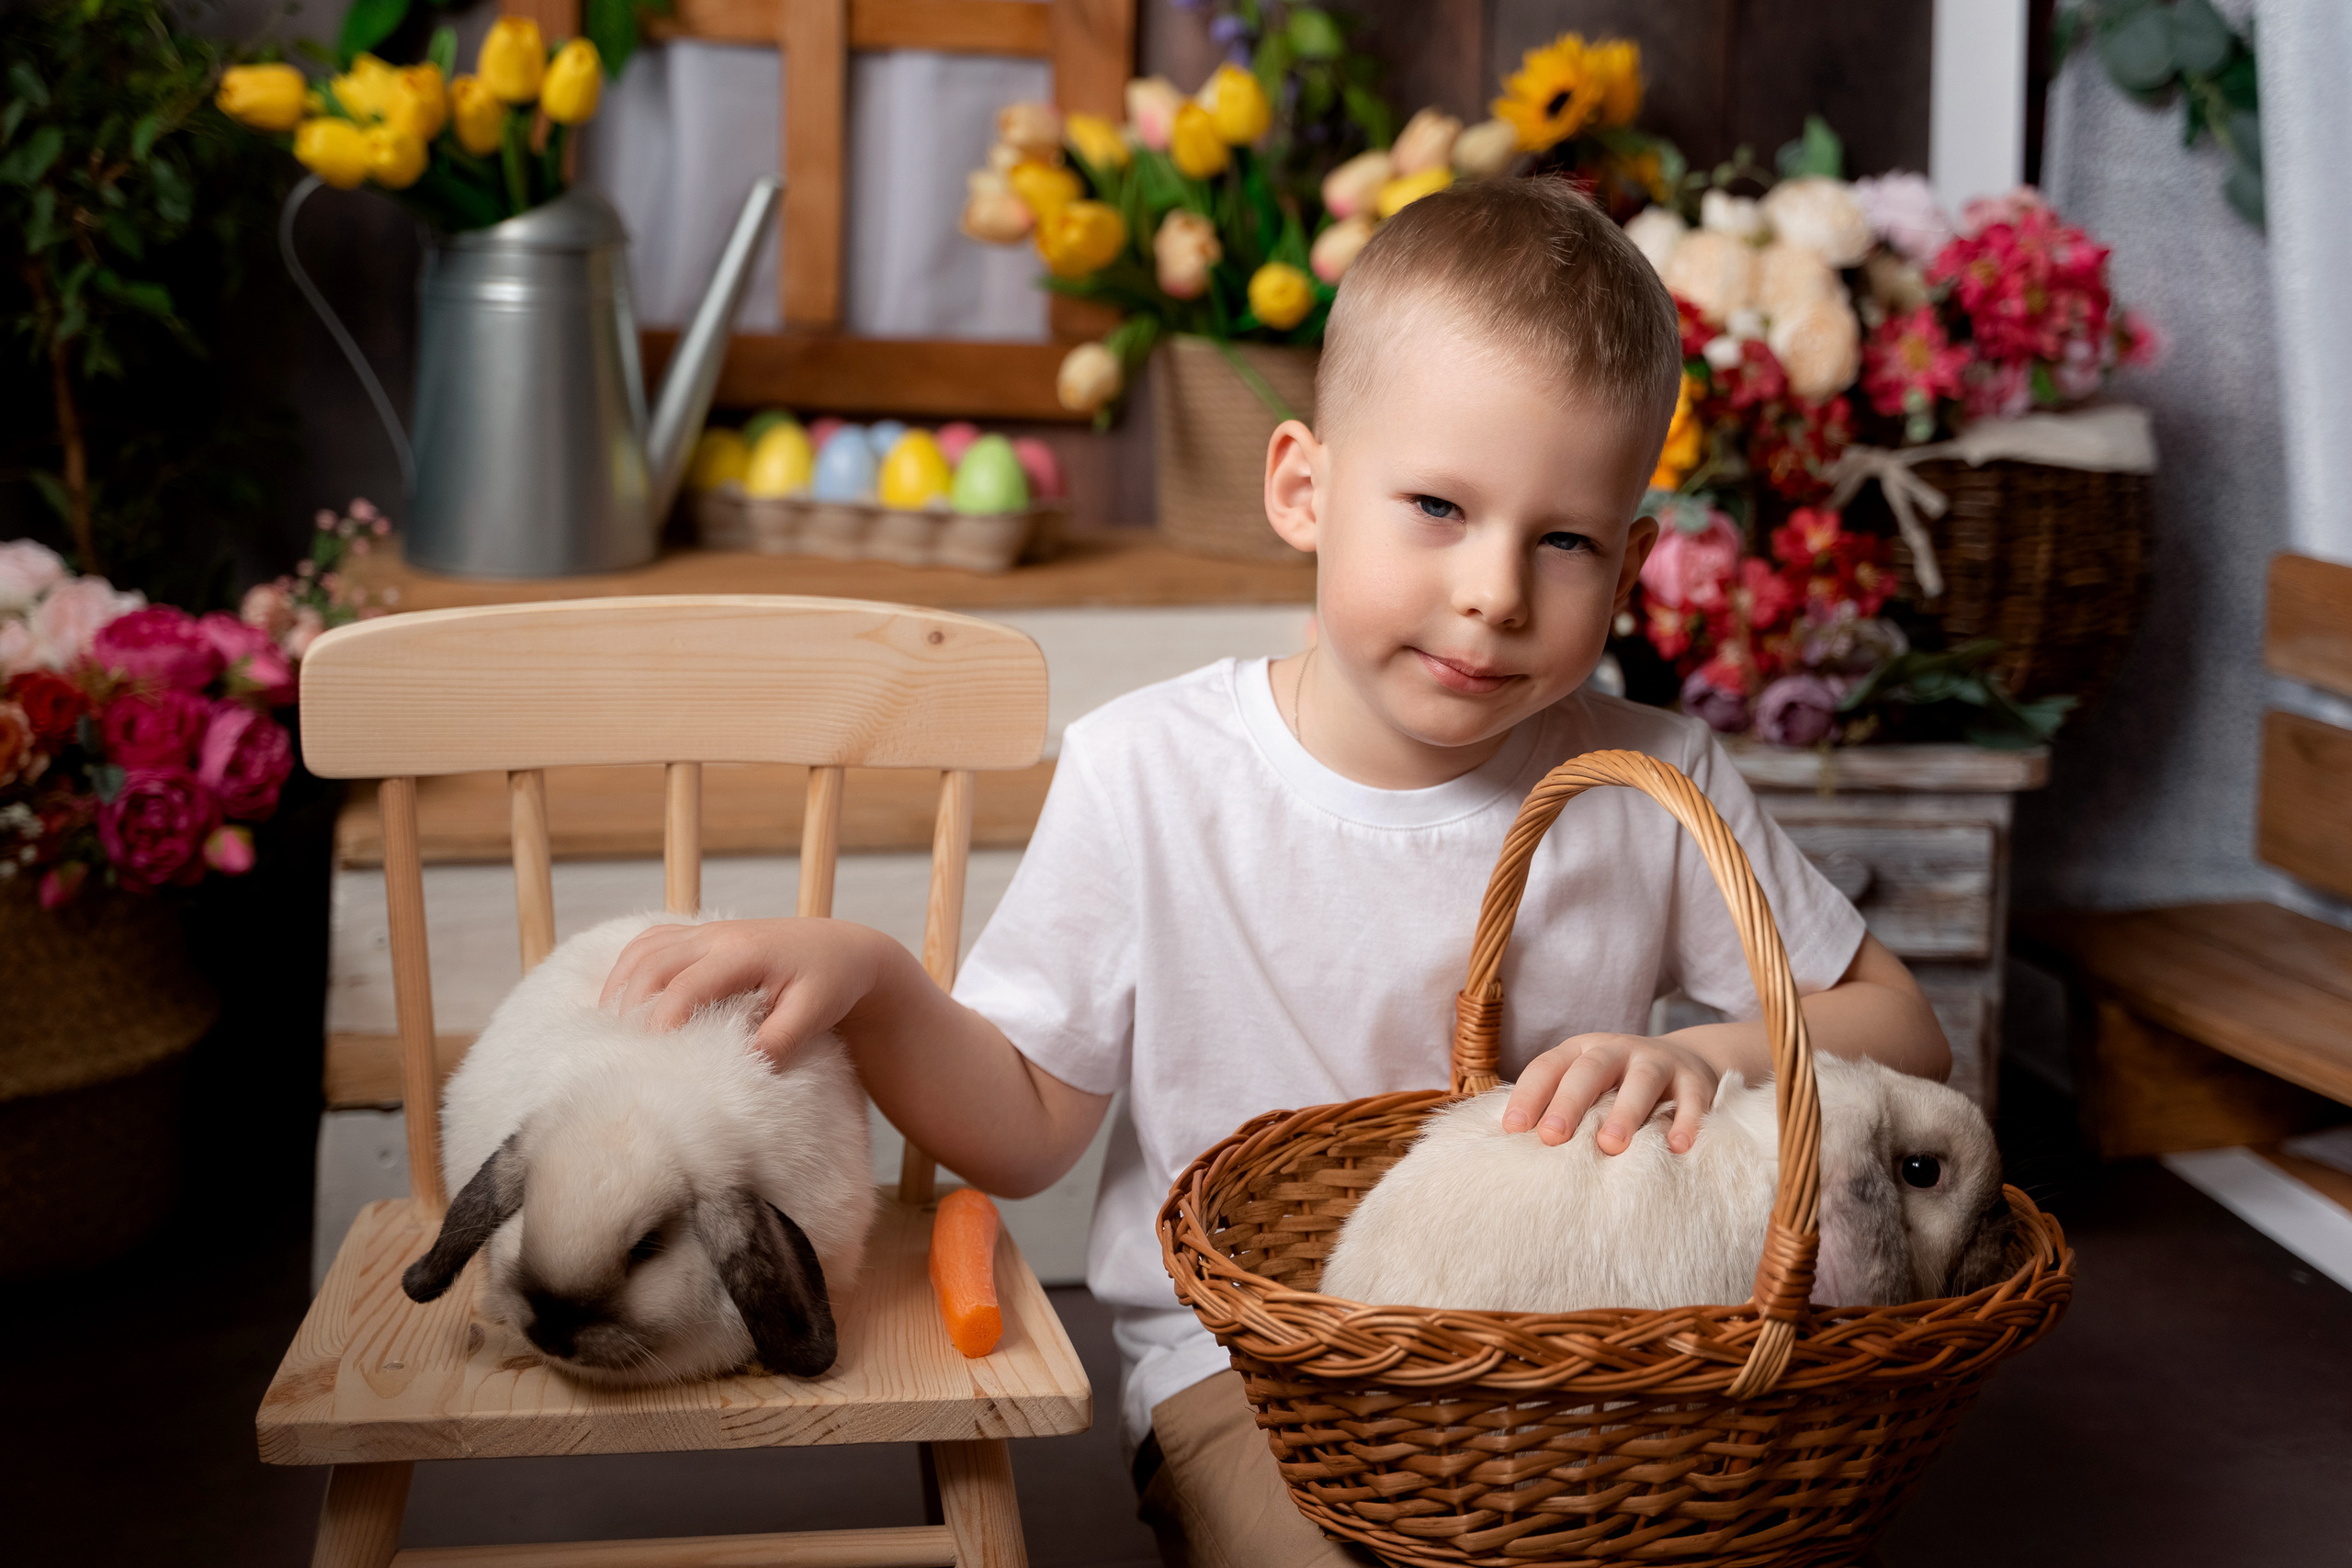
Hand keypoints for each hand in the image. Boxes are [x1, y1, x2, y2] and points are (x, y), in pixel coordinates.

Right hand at [598, 917, 883, 1064]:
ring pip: (644, 948)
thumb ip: (777, 1041)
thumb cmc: (830, 984)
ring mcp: (707, 931)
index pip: (686, 986)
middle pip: (652, 963)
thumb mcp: (813, 1015)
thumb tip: (738, 1069)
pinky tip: (622, 999)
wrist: (843, 950)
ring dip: (621, 984)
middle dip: (628, 1005)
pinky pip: (651, 941)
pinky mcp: (702, 935)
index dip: (662, 1021)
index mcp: (744, 953)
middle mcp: (718, 935)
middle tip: (619, 1049)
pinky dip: (628, 967)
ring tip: (609, 1028)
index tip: (652, 1058)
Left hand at [1500, 1033, 1719, 1154]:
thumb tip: (1510, 1142)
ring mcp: (1657, 1062)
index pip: (1548, 1067)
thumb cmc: (1618, 1086)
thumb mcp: (1586, 1085)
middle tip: (1552, 1137)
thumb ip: (1555, 1105)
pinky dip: (1685, 1121)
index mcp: (1581, 1051)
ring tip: (1611, 1145)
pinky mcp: (1694, 1080)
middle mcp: (1617, 1051)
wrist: (1687, 1062)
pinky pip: (1691, 1099)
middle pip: (1589, 1070)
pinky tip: (1676, 1147)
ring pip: (1641, 1081)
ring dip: (1625, 1111)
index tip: (1513, 1129)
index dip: (1528, 1095)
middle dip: (1569, 1102)